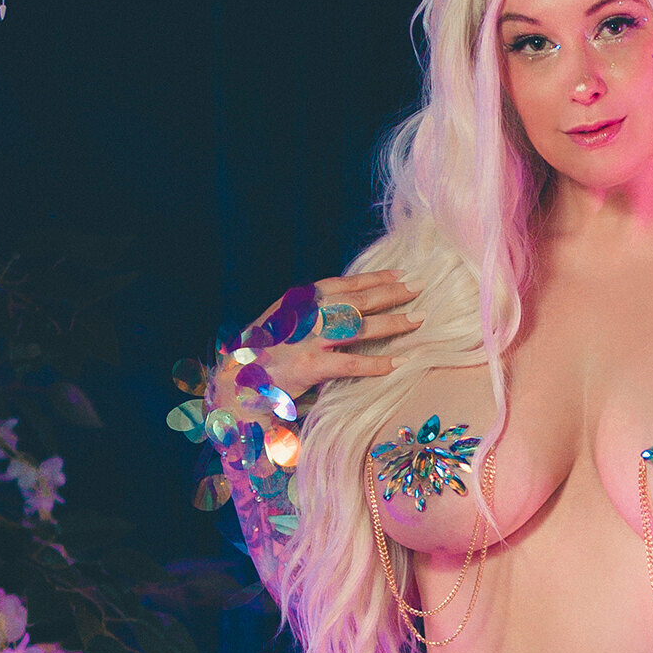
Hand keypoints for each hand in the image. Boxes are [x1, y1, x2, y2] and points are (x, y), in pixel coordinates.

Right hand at [220, 268, 420, 409]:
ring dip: (392, 322)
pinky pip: (351, 363)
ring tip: (418, 320)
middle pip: (358, 300)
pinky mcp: (309, 366)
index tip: (399, 273)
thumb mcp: (284, 322)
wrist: (234, 379)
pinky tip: (397, 363)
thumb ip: (311, 314)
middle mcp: (306, 314)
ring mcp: (308, 339)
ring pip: (360, 326)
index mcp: (300, 301)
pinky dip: (376, 363)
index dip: (374, 278)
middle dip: (391, 292)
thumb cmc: (262, 354)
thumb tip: (345, 309)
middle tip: (419, 288)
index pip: (345, 284)